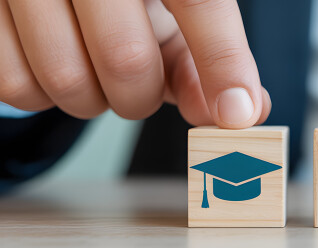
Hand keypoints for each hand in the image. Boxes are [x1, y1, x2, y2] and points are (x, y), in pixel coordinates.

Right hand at [0, 0, 269, 128]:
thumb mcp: (174, 6)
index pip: (199, 3)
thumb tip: (244, 111)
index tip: (236, 116)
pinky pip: (15, 87)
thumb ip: (210, 55)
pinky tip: (54, 64)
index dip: (223, 63)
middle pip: (127, 59)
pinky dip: (43, 97)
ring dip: (92, 101)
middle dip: (140, 96)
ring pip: (66, 82)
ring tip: (93, 68)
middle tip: (137, 85)